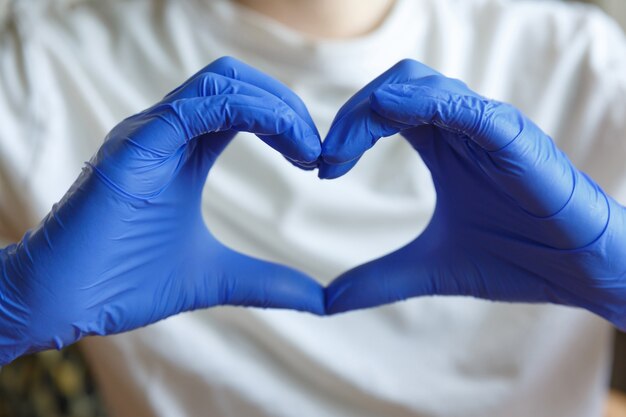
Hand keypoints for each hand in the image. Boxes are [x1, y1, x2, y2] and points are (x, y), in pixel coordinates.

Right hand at [0, 57, 323, 364]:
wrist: (65, 303)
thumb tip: (322, 301)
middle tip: (317, 149)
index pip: (242, 106)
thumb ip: (268, 282)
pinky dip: (248, 112)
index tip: (316, 160)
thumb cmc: (126, 284)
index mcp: (183, 151)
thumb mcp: (216, 278)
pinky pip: (196, 107)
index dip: (286, 121)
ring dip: (275, 106)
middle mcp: (165, 132)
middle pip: (235, 81)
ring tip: (307, 148)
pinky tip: (283, 143)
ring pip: (220, 82)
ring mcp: (147, 134)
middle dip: (287, 105)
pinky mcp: (133, 148)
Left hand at [321, 59, 625, 327]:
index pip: (383, 111)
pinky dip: (426, 105)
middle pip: (395, 86)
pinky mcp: (515, 140)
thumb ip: (380, 279)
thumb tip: (326, 302)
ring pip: (423, 85)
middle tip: (326, 158)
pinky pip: (468, 109)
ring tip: (343, 150)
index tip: (324, 170)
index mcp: (442, 145)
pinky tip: (390, 116)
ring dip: (374, 107)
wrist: (582, 274)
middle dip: (352, 114)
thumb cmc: (518, 258)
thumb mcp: (432, 268)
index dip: (347, 131)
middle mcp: (462, 128)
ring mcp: (488, 129)